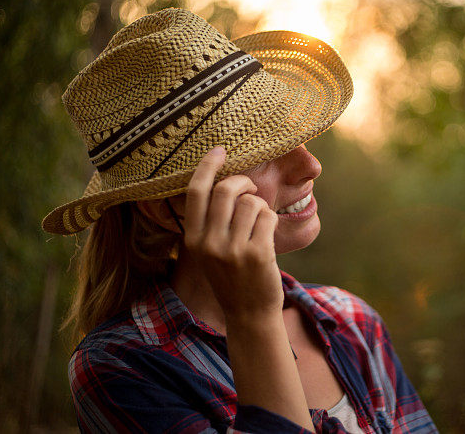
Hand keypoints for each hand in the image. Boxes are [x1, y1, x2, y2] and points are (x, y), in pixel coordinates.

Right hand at [182, 146, 282, 320]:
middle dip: (244, 182)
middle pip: (226, 189)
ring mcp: (233, 250)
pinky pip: (268, 217)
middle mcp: (209, 244)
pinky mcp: (258, 254)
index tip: (220, 150)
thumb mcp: (209, 251)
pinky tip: (268, 236)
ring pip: (251, 202)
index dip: (208, 166)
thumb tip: (225, 181)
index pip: (195, 192)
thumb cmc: (232, 277)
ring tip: (260, 222)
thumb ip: (211, 221)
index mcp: (193, 240)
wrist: (249, 315)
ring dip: (260, 206)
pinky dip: (272, 220)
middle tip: (251, 189)